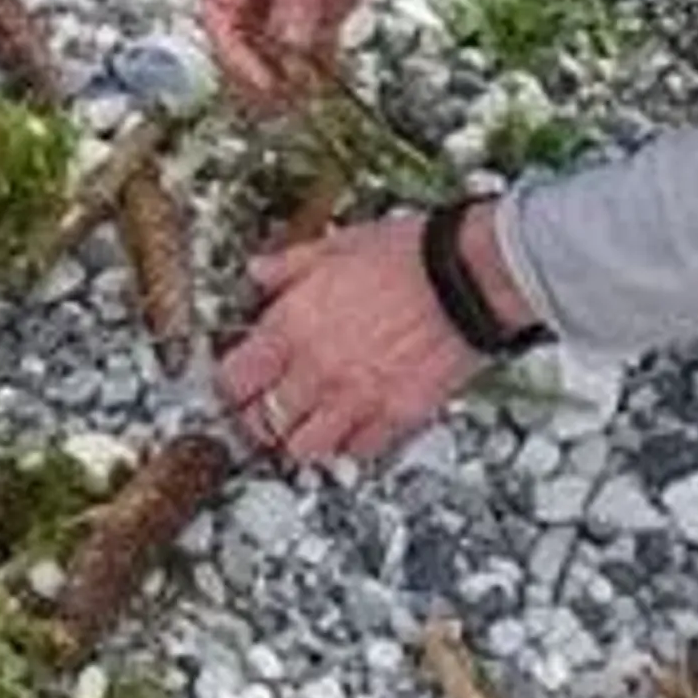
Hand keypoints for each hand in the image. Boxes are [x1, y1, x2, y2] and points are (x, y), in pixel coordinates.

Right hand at [203, 0, 416, 103]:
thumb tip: (288, 49)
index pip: (220, 9)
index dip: (233, 50)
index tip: (259, 79)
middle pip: (243, 35)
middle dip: (258, 69)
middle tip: (280, 100)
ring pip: (276, 46)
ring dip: (287, 74)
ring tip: (304, 100)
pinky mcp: (325, 1)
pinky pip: (313, 42)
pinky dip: (317, 65)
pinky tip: (325, 84)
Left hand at [219, 210, 482, 467]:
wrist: (466, 276)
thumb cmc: (408, 256)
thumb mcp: (336, 245)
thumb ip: (289, 266)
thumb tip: (258, 273)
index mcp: (293, 326)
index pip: (235, 379)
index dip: (231, 385)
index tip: (236, 384)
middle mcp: (317, 369)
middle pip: (264, 422)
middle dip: (261, 418)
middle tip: (268, 411)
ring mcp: (356, 398)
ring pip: (305, 449)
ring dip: (301, 439)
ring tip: (307, 424)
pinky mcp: (396, 416)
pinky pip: (358, 452)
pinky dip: (350, 445)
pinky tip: (352, 425)